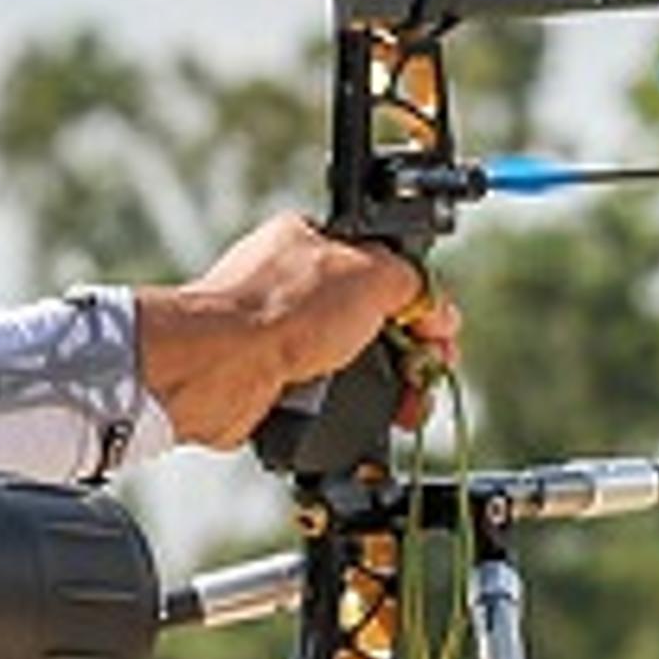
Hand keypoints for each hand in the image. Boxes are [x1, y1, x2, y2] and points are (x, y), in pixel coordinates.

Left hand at [132, 213, 460, 450]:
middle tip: (428, 377)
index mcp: (313, 243)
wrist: (218, 368)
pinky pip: (327, 398)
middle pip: (374, 322)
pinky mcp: (273, 383)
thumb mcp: (370, 274)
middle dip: (410, 353)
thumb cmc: (277, 310)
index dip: (420, 304)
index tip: (440, 335)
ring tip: (404, 408)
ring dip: (386, 388)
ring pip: (355, 366)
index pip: (384, 270)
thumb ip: (410, 280)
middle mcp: (294, 288)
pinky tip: (360, 415)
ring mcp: (281, 337)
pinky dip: (348, 410)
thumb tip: (431, 303)